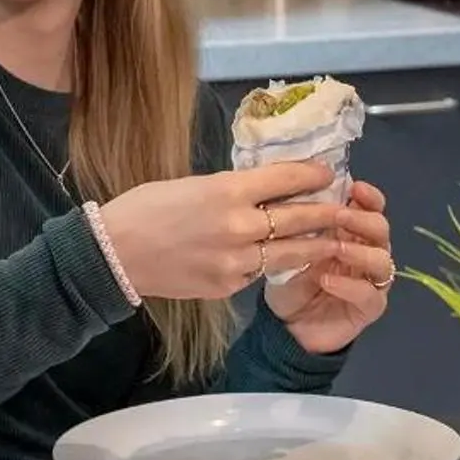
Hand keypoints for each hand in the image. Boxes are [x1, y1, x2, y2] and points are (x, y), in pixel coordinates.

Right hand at [97, 163, 368, 301]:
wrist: (115, 254)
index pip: (284, 179)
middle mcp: (238, 226)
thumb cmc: (146, 207)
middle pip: (297, 217)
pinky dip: (269, 265)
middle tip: (344, 208)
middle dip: (326, 212)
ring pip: (289, 253)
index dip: (312, 175)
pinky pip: (258, 273)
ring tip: (332, 240)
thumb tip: (267, 187)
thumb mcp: (192, 184)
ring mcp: (235, 262)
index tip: (328, 173)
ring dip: (314, 245)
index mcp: (226, 191)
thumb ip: (232, 188)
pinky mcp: (228, 286)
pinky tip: (280, 259)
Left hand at [264, 180, 393, 354]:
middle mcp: (368, 253)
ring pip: (382, 261)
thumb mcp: (292, 247)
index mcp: (352, 233)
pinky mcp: (370, 308)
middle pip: (381, 230)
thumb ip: (304, 224)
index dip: (369, 197)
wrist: (286, 325)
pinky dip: (350, 286)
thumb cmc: (291, 279)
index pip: (372, 208)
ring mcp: (372, 281)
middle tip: (339, 215)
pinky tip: (327, 280)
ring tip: (336, 248)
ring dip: (359, 251)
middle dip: (362, 219)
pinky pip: (370, 294)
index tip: (355, 187)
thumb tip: (302, 191)